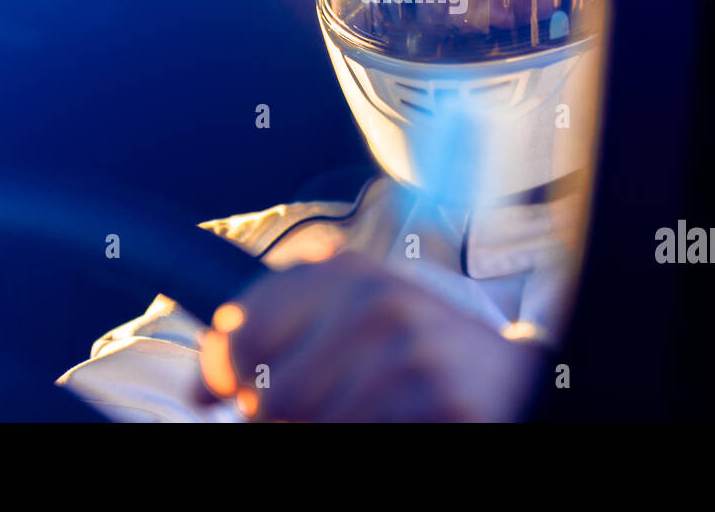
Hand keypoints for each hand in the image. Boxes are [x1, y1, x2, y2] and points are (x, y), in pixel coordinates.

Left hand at [196, 252, 544, 420]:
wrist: (510, 380)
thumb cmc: (415, 354)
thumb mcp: (353, 314)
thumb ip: (280, 326)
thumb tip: (203, 386)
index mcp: (348, 272)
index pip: (246, 328)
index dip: (223, 373)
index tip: (223, 394)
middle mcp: (377, 301)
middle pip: (271, 395)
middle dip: (280, 419)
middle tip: (319, 410)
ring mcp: (409, 352)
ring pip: (309, 426)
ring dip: (326, 433)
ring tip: (365, 414)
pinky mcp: (438, 401)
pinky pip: (357, 442)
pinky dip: (368, 441)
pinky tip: (395, 423)